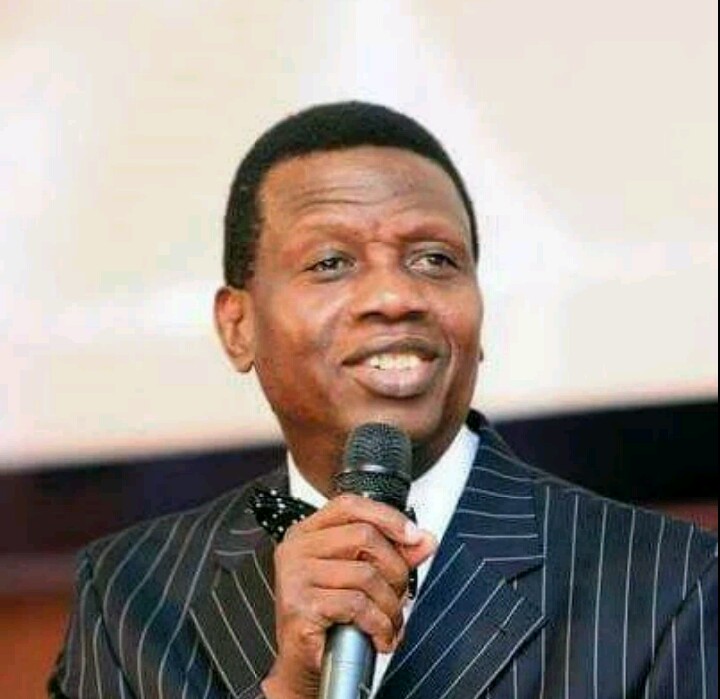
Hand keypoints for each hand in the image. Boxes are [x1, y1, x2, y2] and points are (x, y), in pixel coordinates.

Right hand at [261, 493, 436, 698]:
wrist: (304, 663)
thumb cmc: (330, 617)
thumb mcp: (362, 578)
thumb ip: (393, 555)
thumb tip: (425, 540)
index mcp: (308, 532)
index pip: (350, 505)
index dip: (386, 516)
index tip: (413, 536)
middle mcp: (297, 548)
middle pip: (364, 535)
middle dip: (395, 569)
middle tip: (400, 595)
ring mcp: (295, 575)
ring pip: (366, 574)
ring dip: (390, 605)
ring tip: (390, 622)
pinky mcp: (300, 605)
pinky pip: (357, 605)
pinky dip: (379, 624)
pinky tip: (379, 637)